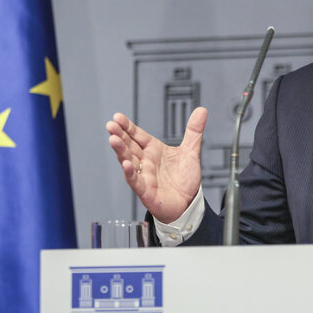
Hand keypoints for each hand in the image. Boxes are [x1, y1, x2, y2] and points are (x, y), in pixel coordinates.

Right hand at [106, 108, 207, 222]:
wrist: (189, 202)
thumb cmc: (184, 179)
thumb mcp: (191, 152)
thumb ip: (194, 131)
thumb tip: (201, 110)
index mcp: (153, 150)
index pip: (138, 135)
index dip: (128, 126)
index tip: (118, 117)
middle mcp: (145, 161)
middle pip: (129, 146)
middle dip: (119, 135)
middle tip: (111, 125)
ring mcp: (144, 175)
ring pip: (128, 161)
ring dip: (120, 151)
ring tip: (113, 139)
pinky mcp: (145, 190)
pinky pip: (135, 181)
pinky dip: (130, 173)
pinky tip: (125, 164)